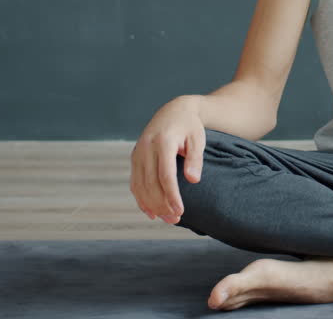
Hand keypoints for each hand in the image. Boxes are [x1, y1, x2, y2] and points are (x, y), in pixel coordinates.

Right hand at [130, 96, 206, 224]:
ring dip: (152, 205)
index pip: (165, 175)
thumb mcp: (198, 139)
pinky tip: (151, 213)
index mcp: (163, 141)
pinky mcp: (134, 158)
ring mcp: (138, 153)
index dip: (171, 195)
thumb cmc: (190, 127)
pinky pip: (135, 183)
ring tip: (167, 219)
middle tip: (176, 219)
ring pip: (140, 186)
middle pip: (151, 184)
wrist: (173, 111)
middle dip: (162, 204)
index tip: (180, 211)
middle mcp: (146, 147)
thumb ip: (195, 159)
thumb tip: (193, 180)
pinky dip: (141, 199)